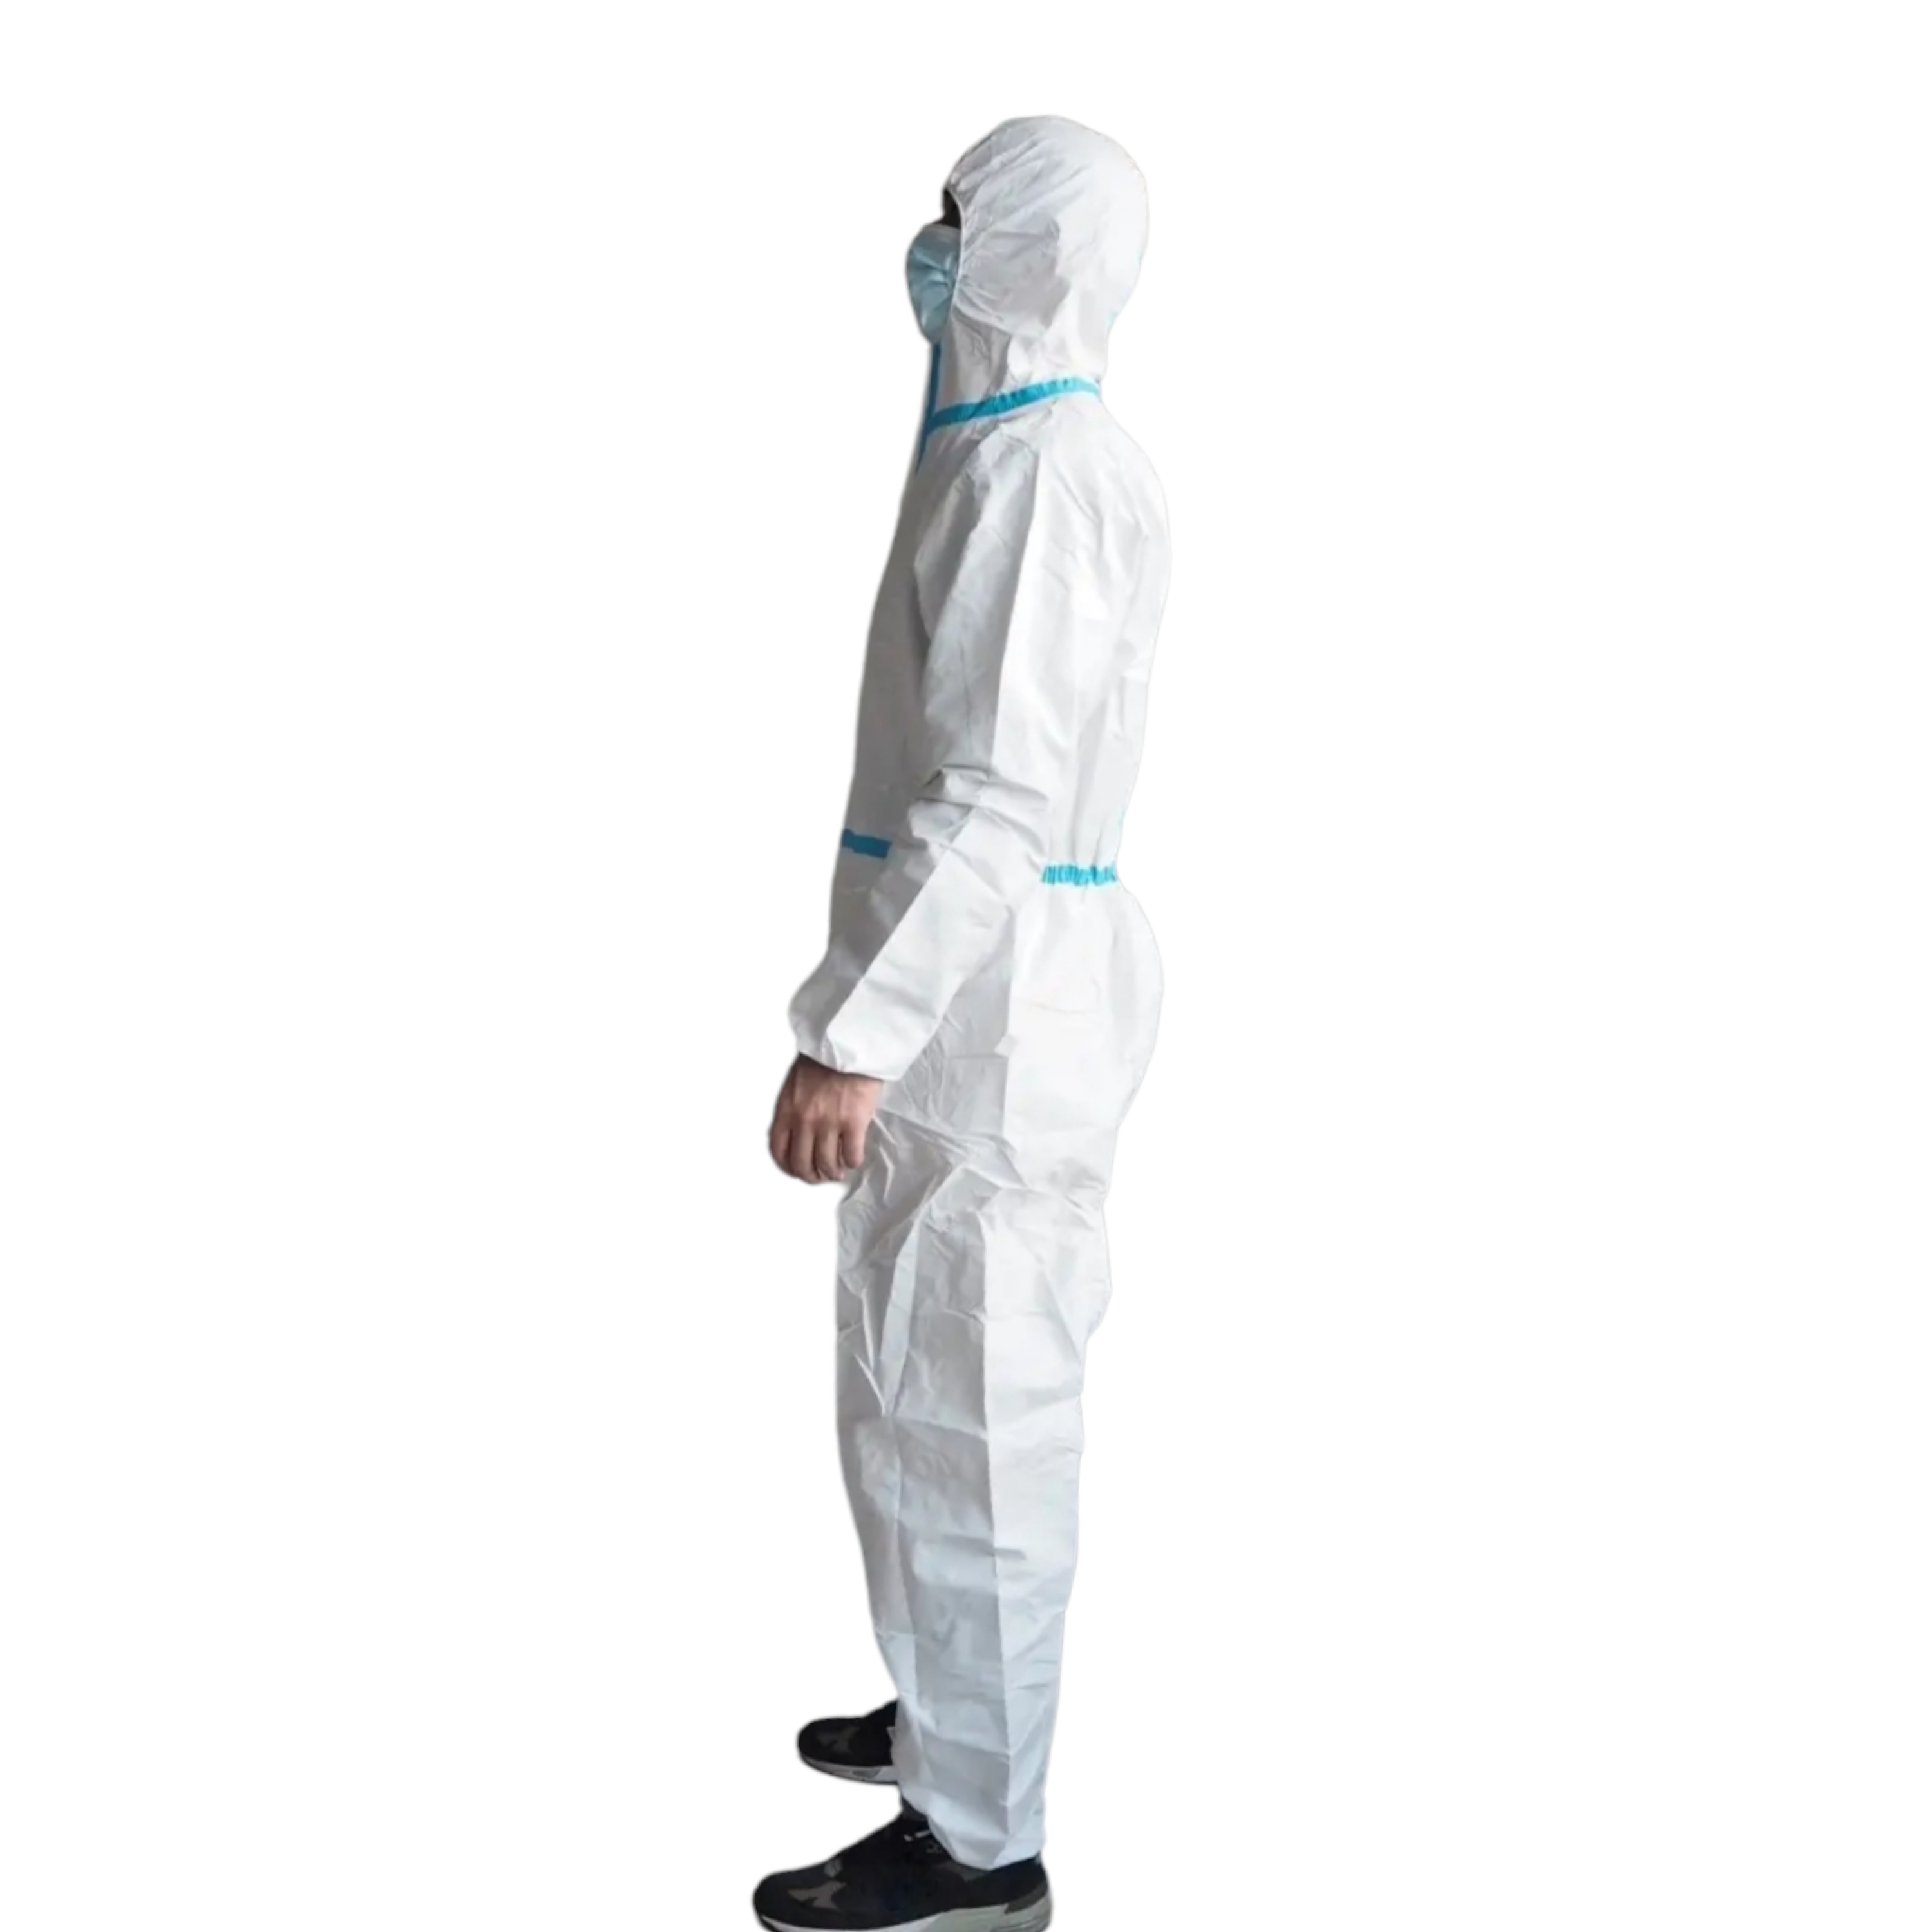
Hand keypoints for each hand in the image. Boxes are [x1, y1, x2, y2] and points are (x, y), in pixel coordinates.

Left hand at [768, 1053, 883, 1184]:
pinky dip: (852, 1162)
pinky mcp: (853, 1122)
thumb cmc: (825, 1057)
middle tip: (821, 1175)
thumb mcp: (796, 1082)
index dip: (788, 1166)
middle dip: (812, 1176)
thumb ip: (794, 1107)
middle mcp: (804, 1120)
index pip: (779, 1150)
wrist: (850, 1042)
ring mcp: (828, 1122)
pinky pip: (851, 1156)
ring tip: (839, 1170)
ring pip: (827, 1165)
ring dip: (833, 1173)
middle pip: (802, 1164)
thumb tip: (800, 1131)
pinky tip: (854, 1157)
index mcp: (786, 1109)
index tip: (797, 1169)